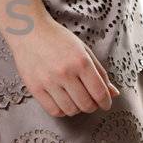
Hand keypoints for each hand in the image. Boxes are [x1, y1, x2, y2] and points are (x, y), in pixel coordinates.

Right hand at [3, 9, 119, 117]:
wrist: (28, 31)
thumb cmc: (57, 38)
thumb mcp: (83, 50)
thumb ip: (100, 72)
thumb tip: (113, 93)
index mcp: (81, 61)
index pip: (99, 92)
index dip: (105, 102)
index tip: (105, 104)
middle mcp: (65, 72)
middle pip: (86, 104)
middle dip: (92, 106)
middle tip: (90, 101)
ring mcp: (48, 81)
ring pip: (71, 110)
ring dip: (77, 109)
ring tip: (75, 100)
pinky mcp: (35, 88)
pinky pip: (53, 110)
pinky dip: (62, 111)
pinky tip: (62, 102)